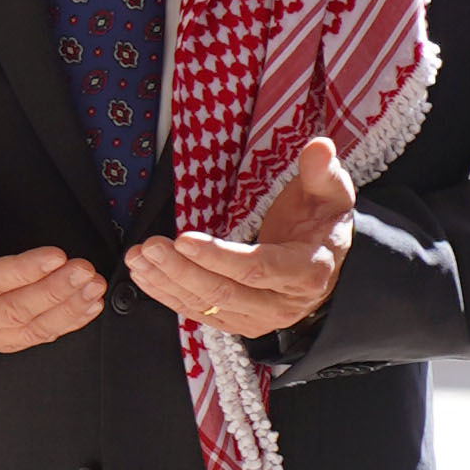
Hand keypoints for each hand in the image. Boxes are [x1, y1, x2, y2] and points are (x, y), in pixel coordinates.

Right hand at [0, 147, 104, 355]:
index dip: (21, 271)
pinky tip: (87, 305)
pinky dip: (66, 323)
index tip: (56, 256)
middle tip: (84, 269)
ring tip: (92, 286)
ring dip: (66, 308)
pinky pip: (34, 337)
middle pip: (10, 309)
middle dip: (53, 290)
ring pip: (26, 328)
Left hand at [124, 137, 355, 336]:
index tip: (183, 239)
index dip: (217, 257)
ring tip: (137, 257)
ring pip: (205, 306)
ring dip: (165, 283)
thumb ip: (321, 171)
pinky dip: (167, 295)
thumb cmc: (323, 223)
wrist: (325, 261)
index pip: (256, 269)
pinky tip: (143, 276)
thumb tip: (318, 146)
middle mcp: (280, 304)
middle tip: (148, 246)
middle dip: (180, 270)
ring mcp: (257, 319)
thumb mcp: (332, 193)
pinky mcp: (237, 323)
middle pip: (223, 292)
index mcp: (306, 271)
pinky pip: (197, 313)